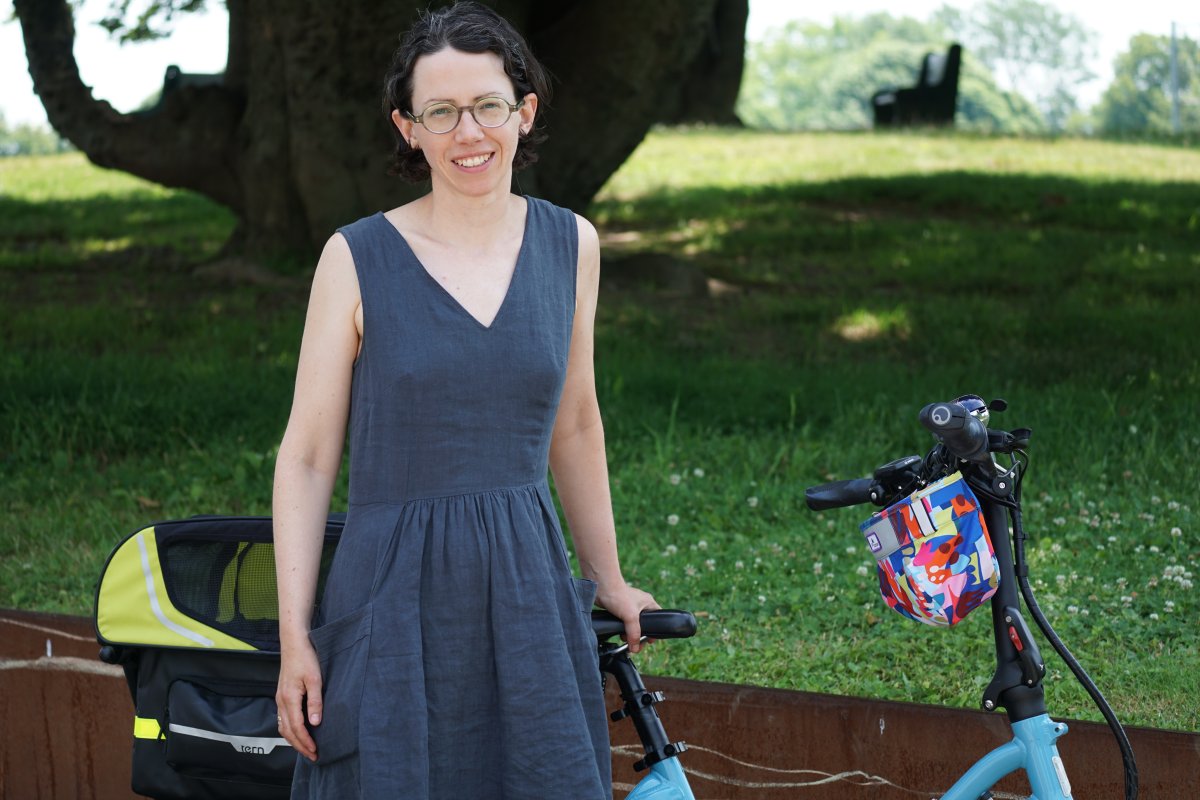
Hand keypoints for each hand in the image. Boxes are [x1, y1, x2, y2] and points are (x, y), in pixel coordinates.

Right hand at [276, 638, 322, 761]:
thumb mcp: (315, 679)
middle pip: (287, 731)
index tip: (315, 751)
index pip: (296, 727)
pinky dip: (290, 730)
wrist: (294, 643)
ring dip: (294, 739)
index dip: (305, 741)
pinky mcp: (282, 695)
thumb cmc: (306, 658)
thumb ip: (315, 701)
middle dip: (300, 745)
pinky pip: (283, 719)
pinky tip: (299, 731)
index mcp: (289, 698)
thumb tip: (315, 723)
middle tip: (313, 756)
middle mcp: (281, 701)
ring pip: (283, 726)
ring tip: (306, 748)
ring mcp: (280, 698)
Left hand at [596, 582, 659, 653]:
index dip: (656, 630)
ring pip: (634, 625)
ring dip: (630, 634)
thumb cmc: (619, 596)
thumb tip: (635, 648)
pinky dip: (623, 630)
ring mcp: (630, 607)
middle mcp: (641, 605)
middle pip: (645, 625)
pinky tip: (620, 634)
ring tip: (626, 639)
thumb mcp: (631, 617)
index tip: (650, 641)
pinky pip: (625, 623)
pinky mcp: (620, 610)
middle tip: (636, 645)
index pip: (658, 618)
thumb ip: (634, 634)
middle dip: (640, 636)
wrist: (601, 588)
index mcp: (649, 603)